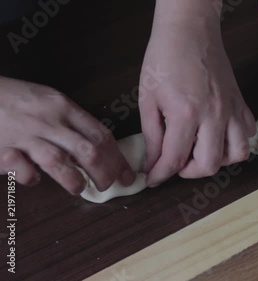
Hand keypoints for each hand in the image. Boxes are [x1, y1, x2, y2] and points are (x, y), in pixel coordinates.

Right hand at [0, 77, 134, 193]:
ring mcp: (25, 134)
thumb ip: (71, 122)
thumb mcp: (49, 101)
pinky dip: (30, 177)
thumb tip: (98, 149)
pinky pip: (20, 167)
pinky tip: (34, 179)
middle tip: (109, 185)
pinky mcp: (2, 148)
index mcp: (64, 107)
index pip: (100, 135)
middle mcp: (48, 120)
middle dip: (105, 172)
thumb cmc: (15, 99)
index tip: (128, 174)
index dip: (118, 158)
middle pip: (87, 150)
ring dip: (74, 180)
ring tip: (80, 188)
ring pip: (58, 160)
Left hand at [139, 1, 255, 185]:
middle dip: (188, 172)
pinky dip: (235, 141)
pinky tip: (219, 134)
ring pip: (237, 154)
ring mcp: (231, 109)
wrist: (189, 30)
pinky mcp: (241, 102)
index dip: (160, 175)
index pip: (174, 159)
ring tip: (201, 151)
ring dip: (218, 160)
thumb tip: (153, 162)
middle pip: (208, 165)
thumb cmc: (164, 58)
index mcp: (185, 114)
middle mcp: (213, 115)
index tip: (152, 179)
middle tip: (175, 163)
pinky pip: (247, 133)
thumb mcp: (148, 98)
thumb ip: (152, 135)